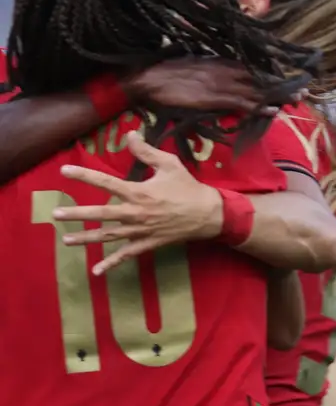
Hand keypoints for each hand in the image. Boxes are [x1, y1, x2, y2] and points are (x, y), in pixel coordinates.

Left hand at [55, 134, 222, 274]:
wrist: (209, 214)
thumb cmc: (189, 187)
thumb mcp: (170, 164)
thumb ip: (146, 151)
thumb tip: (130, 134)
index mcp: (139, 192)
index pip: (106, 182)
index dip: (84, 176)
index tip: (64, 171)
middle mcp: (136, 213)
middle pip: (101, 214)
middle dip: (77, 214)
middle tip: (56, 214)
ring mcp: (141, 231)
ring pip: (109, 236)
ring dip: (87, 238)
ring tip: (66, 240)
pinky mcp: (148, 243)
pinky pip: (127, 255)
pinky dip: (112, 263)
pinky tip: (96, 270)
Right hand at [126, 59, 290, 116]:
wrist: (144, 78)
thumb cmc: (164, 72)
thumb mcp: (192, 65)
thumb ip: (210, 69)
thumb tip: (223, 75)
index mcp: (219, 62)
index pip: (252, 67)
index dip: (271, 75)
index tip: (289, 79)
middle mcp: (224, 70)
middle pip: (259, 78)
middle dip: (281, 85)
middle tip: (304, 91)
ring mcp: (219, 83)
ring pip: (255, 89)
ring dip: (277, 96)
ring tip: (297, 99)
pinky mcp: (213, 97)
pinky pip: (240, 103)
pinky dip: (258, 107)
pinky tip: (273, 110)